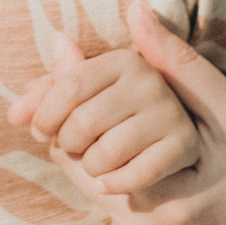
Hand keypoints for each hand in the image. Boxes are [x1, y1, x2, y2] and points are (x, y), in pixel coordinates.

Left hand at [8, 37, 200, 193]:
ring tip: (101, 164)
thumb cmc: (116, 129)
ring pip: (106, 152)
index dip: (45, 113)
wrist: (175, 169)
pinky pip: (134, 175)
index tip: (40, 130)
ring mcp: (171, 113)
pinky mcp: (186, 147)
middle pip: (83, 121)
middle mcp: (151, 80)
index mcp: (124, 60)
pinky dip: (115, 184)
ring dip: (92, 168)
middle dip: (68, 143)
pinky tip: (113, 182)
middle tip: (78, 148)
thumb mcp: (88, 101)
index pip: (70, 85)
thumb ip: (65, 80)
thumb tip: (58, 40)